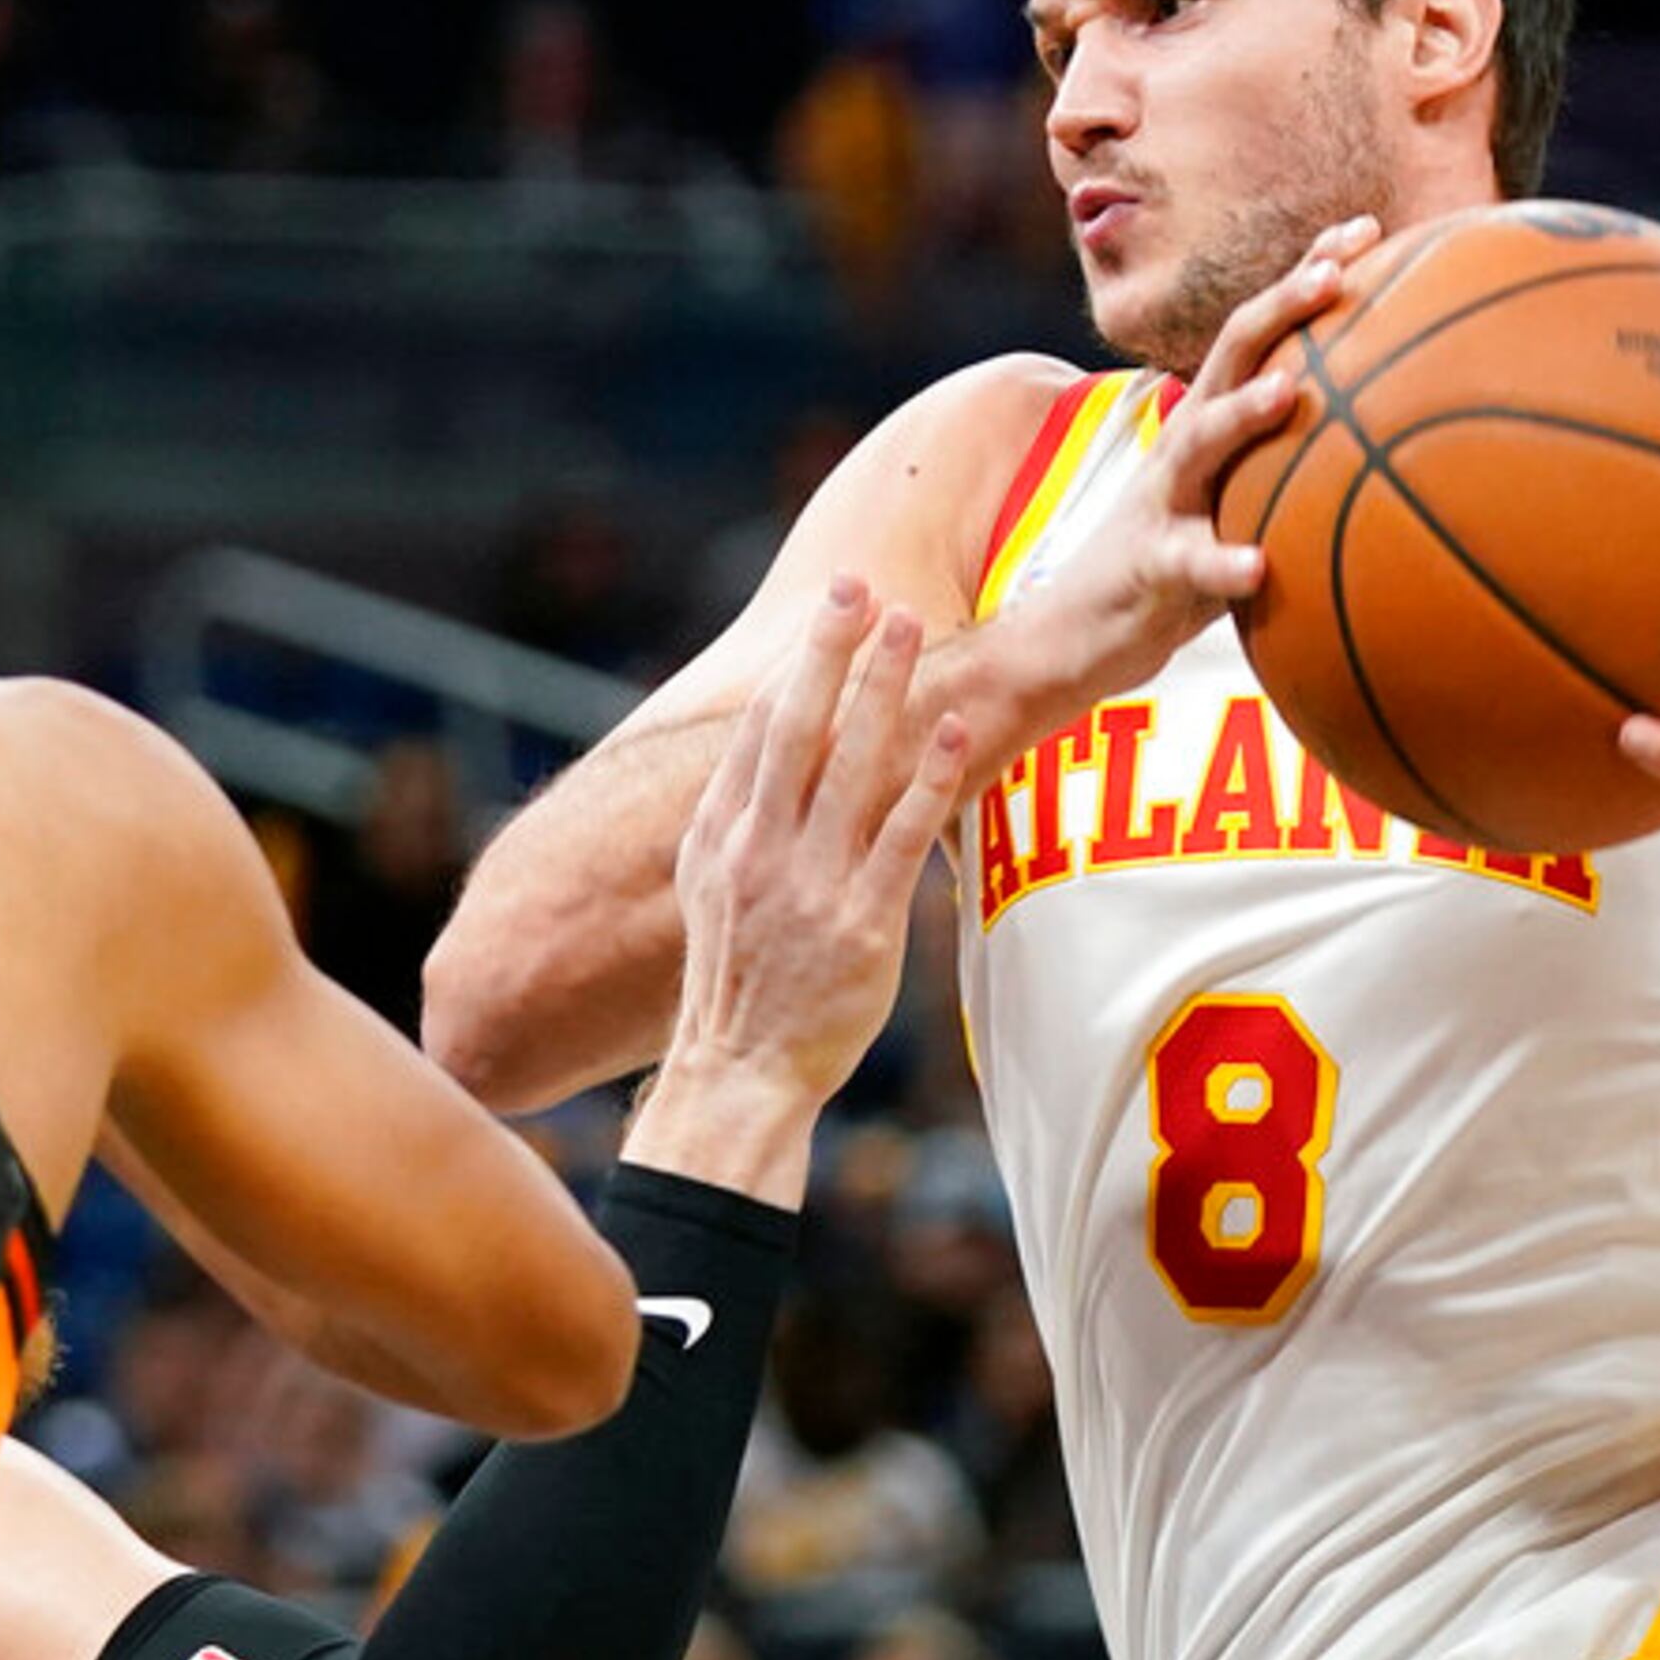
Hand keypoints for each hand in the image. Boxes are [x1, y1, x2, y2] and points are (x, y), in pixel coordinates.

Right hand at [657, 580, 968, 1113]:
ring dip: (883, 690)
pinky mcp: (863, 923)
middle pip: (798, 727)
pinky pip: (900, 836)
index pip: (760, 729)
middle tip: (862, 585)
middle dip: (831, 650)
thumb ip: (730, 823)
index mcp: (721, 835)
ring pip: (851, 765)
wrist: (738, 1074)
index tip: (829, 606)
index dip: (797, 661)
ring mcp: (811, 883)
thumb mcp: (706, 891)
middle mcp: (761, 848)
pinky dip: (929, 779)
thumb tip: (750, 760)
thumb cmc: (735, 983)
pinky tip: (954, 732)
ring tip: (910, 629)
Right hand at [988, 215, 1380, 729]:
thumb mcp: (1236, 497)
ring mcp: (1163, 501)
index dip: (1308, 272)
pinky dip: (1222, 562)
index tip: (1367, 228)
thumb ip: (1293, 463)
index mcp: (1211, 418)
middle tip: (1336, 271)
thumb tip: (1396, 440)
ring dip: (1242, 413)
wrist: (1075, 630)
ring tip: (1292, 391)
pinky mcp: (1150, 567)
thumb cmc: (1177, 560)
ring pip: (1200, 443)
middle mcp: (1185, 443)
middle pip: (1231, 356)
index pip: (1262, 329)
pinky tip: (1259, 566)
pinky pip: (1189, 562)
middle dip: (1282, 307)